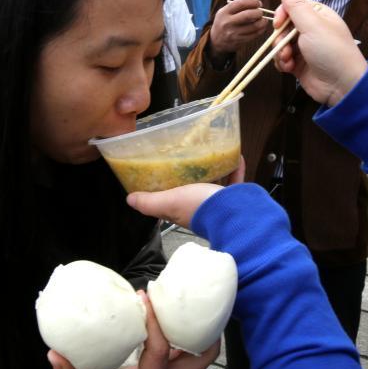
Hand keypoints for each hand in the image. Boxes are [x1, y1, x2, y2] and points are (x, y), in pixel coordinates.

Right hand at [48, 292, 219, 368]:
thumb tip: (55, 354)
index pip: (161, 352)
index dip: (155, 324)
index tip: (144, 298)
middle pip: (201, 357)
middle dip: (200, 327)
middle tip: (184, 299)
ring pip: (200, 354)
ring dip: (196, 328)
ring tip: (184, 300)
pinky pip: (187, 351)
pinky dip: (186, 333)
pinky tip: (174, 313)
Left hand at [127, 158, 244, 229]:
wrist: (237, 214)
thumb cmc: (201, 207)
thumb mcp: (170, 202)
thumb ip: (150, 202)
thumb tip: (130, 200)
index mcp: (182, 210)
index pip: (168, 202)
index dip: (162, 191)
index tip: (159, 174)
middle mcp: (200, 208)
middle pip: (193, 191)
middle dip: (191, 177)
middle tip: (188, 158)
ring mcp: (220, 204)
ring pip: (215, 185)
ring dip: (214, 171)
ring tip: (211, 154)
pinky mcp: (237, 199)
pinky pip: (235, 181)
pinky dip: (235, 169)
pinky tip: (236, 155)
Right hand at [208, 0, 269, 60]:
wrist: (216, 40)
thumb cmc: (224, 21)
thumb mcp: (227, 11)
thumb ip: (238, 2)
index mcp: (224, 12)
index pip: (241, 3)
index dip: (252, 1)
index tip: (258, 3)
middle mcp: (227, 22)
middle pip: (248, 15)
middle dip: (258, 12)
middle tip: (261, 12)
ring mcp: (233, 33)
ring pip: (253, 26)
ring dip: (262, 22)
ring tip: (263, 19)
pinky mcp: (239, 41)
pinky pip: (254, 35)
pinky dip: (261, 30)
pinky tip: (261, 27)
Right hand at [273, 0, 367, 106]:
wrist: (341, 85)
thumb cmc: (331, 50)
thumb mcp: (313, 25)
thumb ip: (296, 7)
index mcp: (318, 16)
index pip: (293, 6)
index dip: (282, 13)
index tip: (277, 24)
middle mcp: (311, 30)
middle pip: (284, 26)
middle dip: (280, 37)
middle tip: (284, 46)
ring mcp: (304, 48)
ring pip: (280, 43)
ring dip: (280, 52)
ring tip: (288, 60)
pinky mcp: (299, 65)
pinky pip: (282, 59)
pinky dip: (282, 63)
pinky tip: (289, 68)